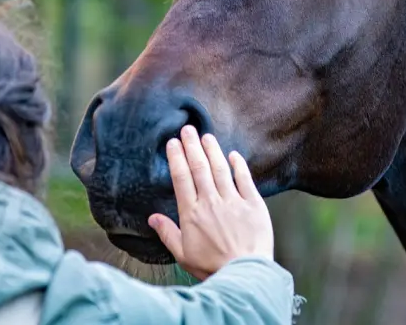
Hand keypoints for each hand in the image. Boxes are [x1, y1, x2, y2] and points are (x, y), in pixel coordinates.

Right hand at [147, 125, 274, 280]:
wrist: (244, 275)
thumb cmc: (212, 267)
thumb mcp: (183, 254)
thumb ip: (168, 233)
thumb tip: (152, 218)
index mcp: (192, 214)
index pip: (181, 178)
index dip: (176, 158)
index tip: (172, 143)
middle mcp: (211, 202)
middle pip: (199, 168)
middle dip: (192, 146)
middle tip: (187, 129)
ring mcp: (233, 202)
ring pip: (220, 169)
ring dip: (212, 150)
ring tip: (206, 136)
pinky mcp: (253, 205)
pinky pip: (245, 179)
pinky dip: (239, 165)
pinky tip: (233, 155)